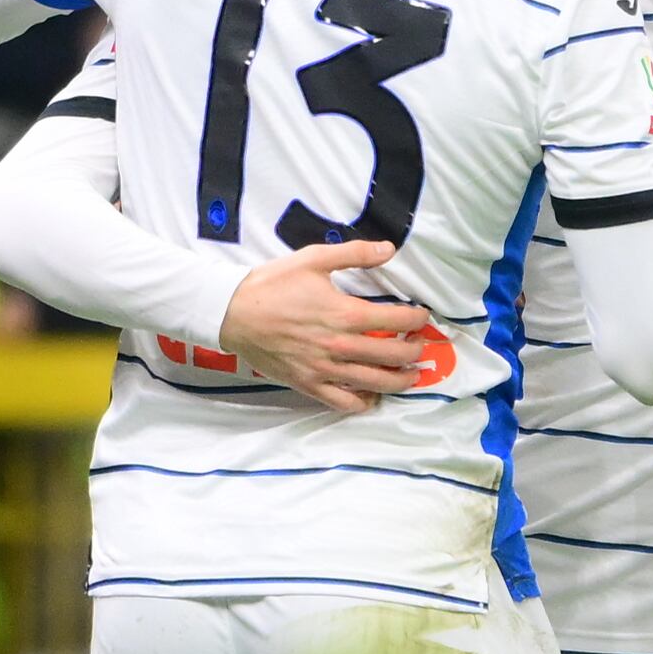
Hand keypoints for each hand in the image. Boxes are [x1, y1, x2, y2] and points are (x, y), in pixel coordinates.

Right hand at [217, 238, 438, 414]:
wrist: (231, 312)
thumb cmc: (272, 284)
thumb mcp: (313, 259)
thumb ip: (355, 254)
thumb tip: (389, 249)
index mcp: (345, 314)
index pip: (397, 320)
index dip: (417, 319)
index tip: (421, 317)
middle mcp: (340, 346)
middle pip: (394, 355)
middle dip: (415, 351)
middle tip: (420, 345)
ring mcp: (325, 370)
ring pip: (377, 384)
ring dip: (401, 380)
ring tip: (411, 374)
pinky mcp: (309, 385)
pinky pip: (345, 404)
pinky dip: (365, 403)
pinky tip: (373, 395)